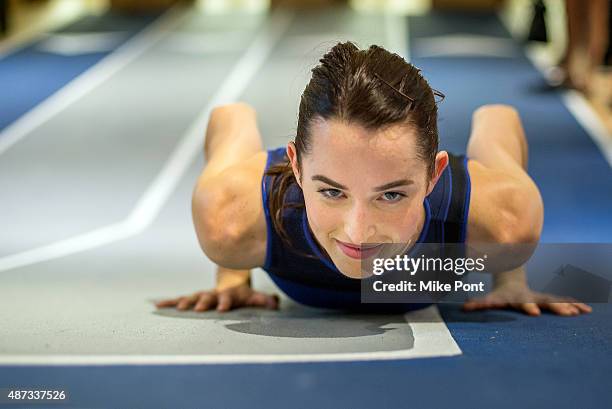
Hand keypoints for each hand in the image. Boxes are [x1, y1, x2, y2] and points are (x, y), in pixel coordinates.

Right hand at [155, 283, 279, 311]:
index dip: (225, 302)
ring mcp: (202, 295)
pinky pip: (179, 300)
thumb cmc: (243, 294)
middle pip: (207, 297)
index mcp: (228, 295)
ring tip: (174, 307)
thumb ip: (263, 300)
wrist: (229, 280)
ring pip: (191, 297)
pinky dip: (168, 302)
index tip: (222, 308)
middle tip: (198, 307)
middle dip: (202, 302)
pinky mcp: (192, 298)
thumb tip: (275, 302)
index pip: (227, 298)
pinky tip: (157, 304)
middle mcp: (213, 294)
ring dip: (183, 302)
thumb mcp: (254, 296)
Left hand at [463, 282, 591, 315]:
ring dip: (566, 306)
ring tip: (579, 312)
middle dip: (552, 307)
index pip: (522, 303)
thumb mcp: (490, 298)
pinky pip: (562, 302)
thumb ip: (478, 303)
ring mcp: (541, 297)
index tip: (534, 312)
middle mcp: (531, 297)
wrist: (512, 280)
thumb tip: (463, 307)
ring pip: (555, 301)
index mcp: (517, 298)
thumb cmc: (499, 295)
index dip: (527, 307)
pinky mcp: (548, 299)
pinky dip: (573, 305)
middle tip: (565, 313)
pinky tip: (585, 310)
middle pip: (542, 301)